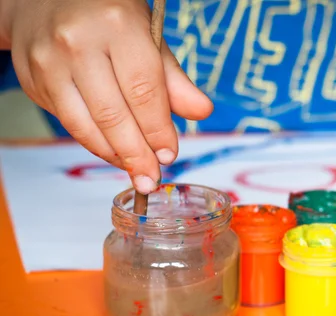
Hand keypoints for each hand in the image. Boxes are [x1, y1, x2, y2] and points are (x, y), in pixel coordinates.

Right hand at [9, 0, 213, 193]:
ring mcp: (48, 62)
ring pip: (85, 125)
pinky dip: (93, 144)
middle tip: (152, 178)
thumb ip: (173, 78)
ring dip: (114, 156)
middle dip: (137, 155)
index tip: (170, 155)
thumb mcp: (148, 35)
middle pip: (113, 115)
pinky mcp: (31, 80)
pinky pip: (67, 123)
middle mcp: (77, 43)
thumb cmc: (106, 16)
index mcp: (117, 27)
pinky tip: (113, 153)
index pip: (144, 91)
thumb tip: (202, 112)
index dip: (158, 130)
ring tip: (136, 172)